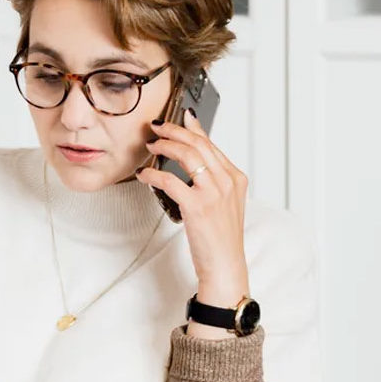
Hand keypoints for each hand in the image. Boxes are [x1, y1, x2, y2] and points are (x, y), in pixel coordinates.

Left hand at [136, 109, 249, 334]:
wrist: (225, 264)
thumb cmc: (221, 236)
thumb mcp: (224, 202)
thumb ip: (212, 180)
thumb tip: (191, 160)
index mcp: (236, 177)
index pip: (211, 144)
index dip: (193, 128)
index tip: (180, 117)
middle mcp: (227, 181)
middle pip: (198, 144)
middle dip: (174, 130)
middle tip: (156, 127)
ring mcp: (214, 193)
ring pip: (186, 155)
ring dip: (165, 145)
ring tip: (151, 145)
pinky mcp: (197, 206)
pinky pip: (170, 180)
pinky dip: (154, 173)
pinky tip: (144, 174)